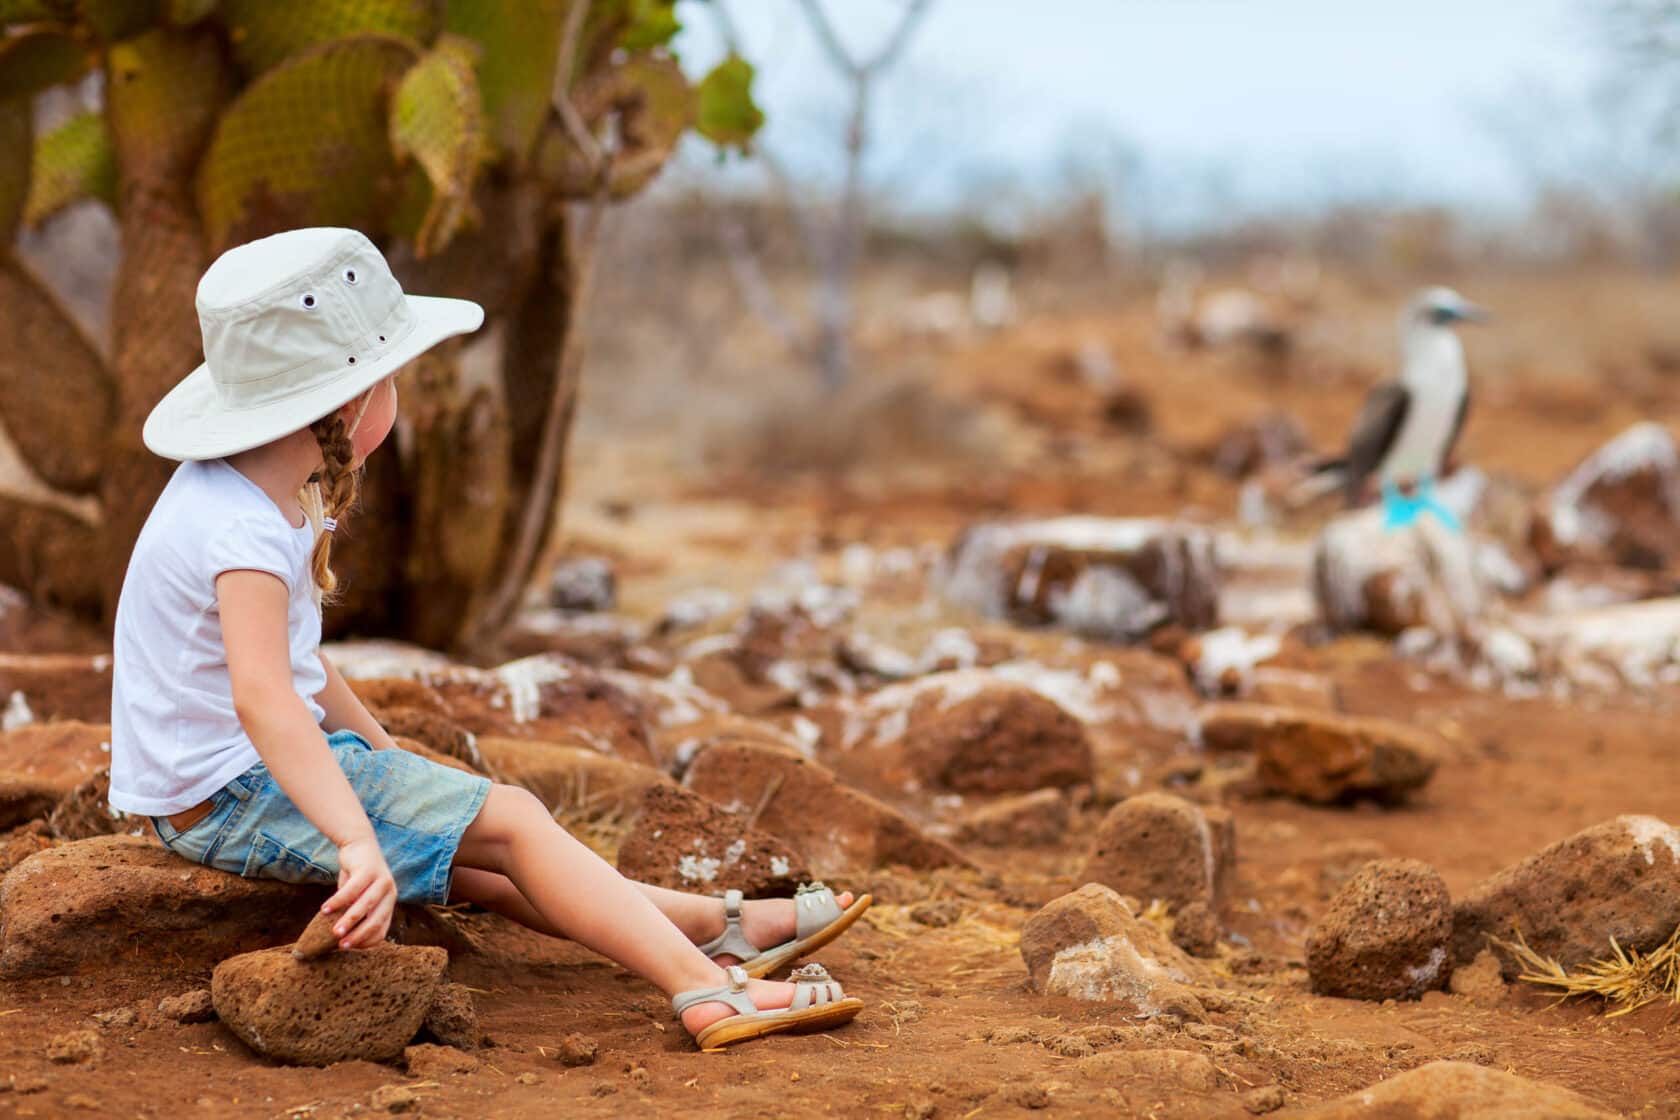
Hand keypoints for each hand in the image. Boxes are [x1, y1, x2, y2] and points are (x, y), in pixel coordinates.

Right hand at [322, 835, 396, 949]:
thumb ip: (353, 914)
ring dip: (349, 920)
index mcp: (389, 904)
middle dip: (358, 935)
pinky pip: (352, 889)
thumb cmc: (357, 877)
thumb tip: (338, 939)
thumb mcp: (358, 898)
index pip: (381, 931)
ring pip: (365, 905)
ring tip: (334, 932)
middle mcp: (390, 893)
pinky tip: (324, 909)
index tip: (347, 947)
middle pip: (376, 920)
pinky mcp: (369, 870)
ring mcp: (382, 880)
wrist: (360, 845)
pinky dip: (338, 901)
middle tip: (341, 945)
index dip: (365, 942)